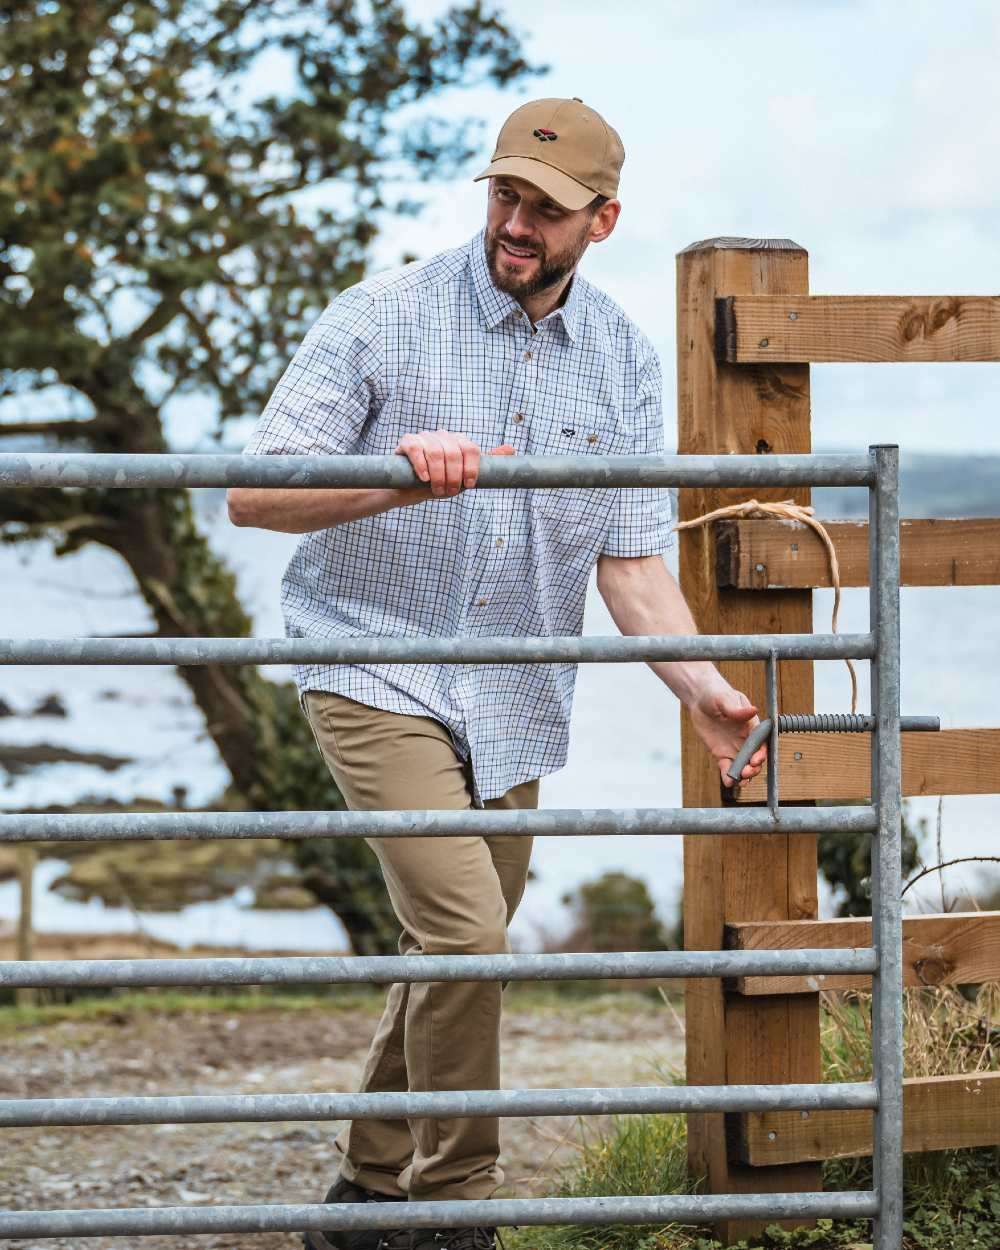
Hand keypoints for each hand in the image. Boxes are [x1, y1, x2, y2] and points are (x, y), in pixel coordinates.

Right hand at [395, 430, 514, 496]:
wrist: (410, 489)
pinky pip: (416, 449)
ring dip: (438, 475)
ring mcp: (425, 437)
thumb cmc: (440, 482)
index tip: (469, 485)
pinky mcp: (408, 441)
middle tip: (450, 492)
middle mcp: (443, 436)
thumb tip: (511, 449)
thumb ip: (484, 464)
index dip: (471, 468)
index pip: (471, 449)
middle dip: (454, 476)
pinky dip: (422, 465)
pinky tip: (424, 478)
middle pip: (454, 451)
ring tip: (437, 490)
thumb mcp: (464, 477)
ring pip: (436, 451)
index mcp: (459, 442)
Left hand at [687, 679, 767, 788]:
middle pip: (754, 758)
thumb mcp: (725, 699)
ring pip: (743, 766)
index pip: (761, 742)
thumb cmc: (716, 694)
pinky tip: (728, 782)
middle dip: (754, 768)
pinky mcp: (721, 753)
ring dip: (744, 775)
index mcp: (752, 726)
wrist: (700, 699)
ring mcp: (734, 747)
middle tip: (747, 772)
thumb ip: (737, 709)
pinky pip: (726, 767)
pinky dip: (728, 776)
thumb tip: (753, 710)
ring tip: (740, 781)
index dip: (761, 753)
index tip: (757, 759)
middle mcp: (746, 739)